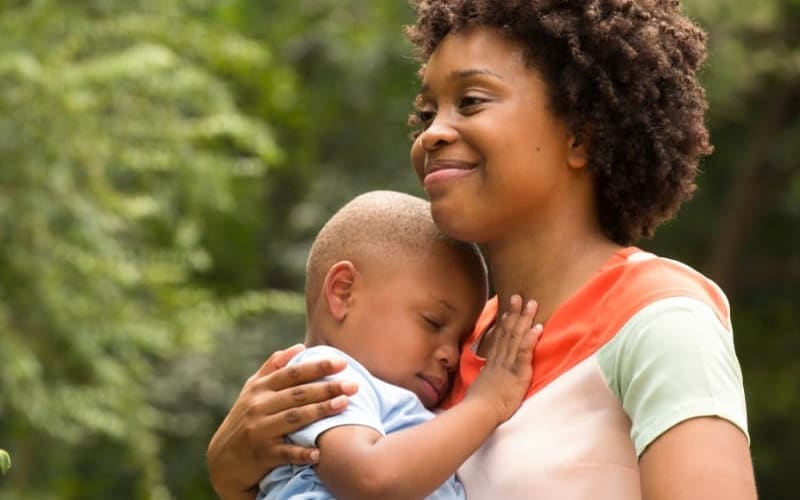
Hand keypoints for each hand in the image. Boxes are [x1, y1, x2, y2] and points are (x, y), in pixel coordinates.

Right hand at [207, 344, 358, 499]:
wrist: (223, 460)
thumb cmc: (245, 419)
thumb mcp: (252, 391)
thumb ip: (274, 367)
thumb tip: (299, 347)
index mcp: (260, 388)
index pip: (293, 373)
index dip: (318, 367)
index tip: (342, 362)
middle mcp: (258, 406)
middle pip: (298, 394)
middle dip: (327, 388)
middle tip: (353, 384)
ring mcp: (259, 430)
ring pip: (294, 418)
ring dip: (320, 411)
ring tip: (344, 404)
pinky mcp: (261, 454)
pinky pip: (285, 453)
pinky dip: (301, 452)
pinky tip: (320, 451)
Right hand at [466, 295, 541, 423]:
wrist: (480, 411)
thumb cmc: (479, 404)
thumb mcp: (480, 385)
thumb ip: (485, 377)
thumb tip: (484, 373)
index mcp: (492, 362)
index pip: (499, 338)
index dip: (504, 322)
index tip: (507, 309)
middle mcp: (500, 359)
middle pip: (508, 331)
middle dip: (514, 313)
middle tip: (518, 297)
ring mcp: (508, 364)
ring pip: (516, 337)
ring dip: (524, 319)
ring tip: (531, 304)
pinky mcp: (518, 372)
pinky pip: (524, 352)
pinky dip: (530, 339)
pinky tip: (537, 328)